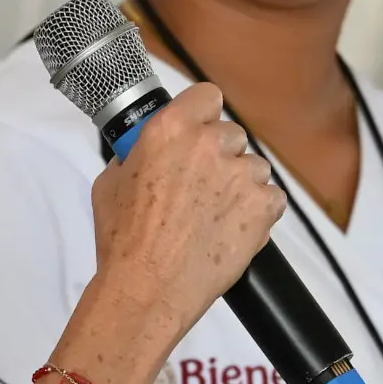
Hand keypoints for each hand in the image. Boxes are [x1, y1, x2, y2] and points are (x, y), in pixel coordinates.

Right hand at [88, 83, 283, 334]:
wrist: (148, 288)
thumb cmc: (124, 241)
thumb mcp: (111, 183)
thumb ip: (135, 155)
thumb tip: (143, 151)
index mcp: (171, 129)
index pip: (207, 95)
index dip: (202, 114)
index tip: (197, 130)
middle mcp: (210, 145)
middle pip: (231, 133)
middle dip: (218, 155)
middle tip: (199, 185)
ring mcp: (241, 176)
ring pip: (254, 166)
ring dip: (239, 184)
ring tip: (215, 214)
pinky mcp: (263, 207)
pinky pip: (272, 198)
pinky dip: (257, 211)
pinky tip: (232, 228)